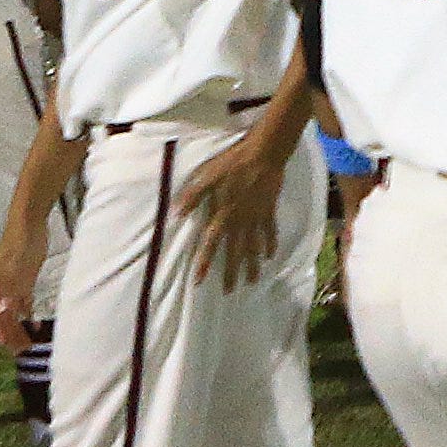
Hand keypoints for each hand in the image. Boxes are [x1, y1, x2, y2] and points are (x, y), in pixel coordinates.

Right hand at [0, 220, 49, 353]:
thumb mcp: (16, 265)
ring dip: (17, 327)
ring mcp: (12, 284)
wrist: (30, 222)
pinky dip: (27, 315)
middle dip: (9, 334)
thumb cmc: (20, 242)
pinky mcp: (24, 280)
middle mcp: (0, 287)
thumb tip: (5, 310)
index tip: (5, 345)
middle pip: (2, 315)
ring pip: (12, 311)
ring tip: (27, 344)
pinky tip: (34, 325)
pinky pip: (23, 303)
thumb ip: (11, 287)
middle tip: (20, 351)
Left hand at [178, 129, 292, 286]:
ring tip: (252, 281)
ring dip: (252, 265)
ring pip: (254, 247)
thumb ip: (192, 197)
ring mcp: (256, 218)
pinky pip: (269, 232)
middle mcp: (240, 221)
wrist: (263, 155)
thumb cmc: (231, 164)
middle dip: (231, 272)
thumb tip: (176, 214)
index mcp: (222, 215)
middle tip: (230, 291)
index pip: (211, 244)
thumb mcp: (206, 177)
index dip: (204, 263)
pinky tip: (270, 256)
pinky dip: (270, 245)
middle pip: (235, 252)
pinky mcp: (268, 211)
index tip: (199, 281)